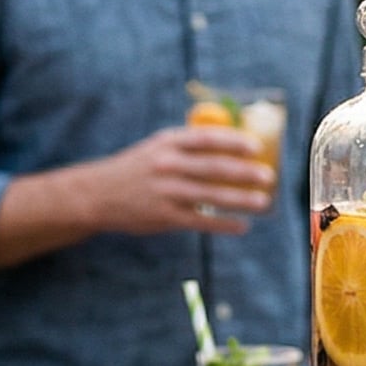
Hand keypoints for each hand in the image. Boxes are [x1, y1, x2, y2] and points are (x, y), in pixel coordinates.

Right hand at [76, 125, 275, 236]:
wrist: (97, 194)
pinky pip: (199, 221)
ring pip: (210, 196)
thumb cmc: (136, 169)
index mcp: (167, 143)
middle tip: (268, 176)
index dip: (233, 142)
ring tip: (263, 202)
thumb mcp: (157, 147)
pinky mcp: (163, 216)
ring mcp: (165, 191)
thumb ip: (187, 145)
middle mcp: (166, 165)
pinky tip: (241, 226)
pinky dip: (223, 224)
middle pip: (212, 168)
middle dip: (244, 172)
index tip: (255, 147)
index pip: (205, 139)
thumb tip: (230, 144)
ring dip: (240, 200)